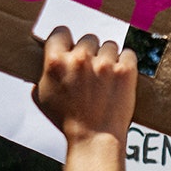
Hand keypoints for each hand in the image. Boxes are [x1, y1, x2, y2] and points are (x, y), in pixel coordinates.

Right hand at [33, 27, 136, 142]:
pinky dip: (126, 63)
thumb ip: (43, 73)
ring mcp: (104, 64)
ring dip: (109, 58)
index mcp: (56, 62)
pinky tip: (120, 76)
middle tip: (91, 70)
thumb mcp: (42, 96)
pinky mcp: (125, 71)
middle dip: (90, 52)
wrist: (94, 137)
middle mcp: (80, 59)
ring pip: (109, 45)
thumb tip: (46, 60)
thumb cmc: (66, 120)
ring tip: (106, 77)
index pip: (61, 32)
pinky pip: (128, 54)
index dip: (66, 40)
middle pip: (88, 39)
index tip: (71, 47)